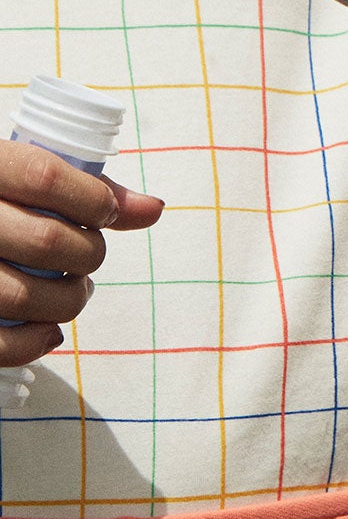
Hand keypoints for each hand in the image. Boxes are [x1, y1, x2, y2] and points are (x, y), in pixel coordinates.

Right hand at [0, 139, 163, 365]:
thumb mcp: (22, 175)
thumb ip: (83, 187)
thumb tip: (153, 209)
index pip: (46, 176)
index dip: (91, 199)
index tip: (103, 212)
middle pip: (47, 241)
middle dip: (88, 253)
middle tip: (89, 254)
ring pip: (24, 296)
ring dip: (69, 300)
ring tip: (74, 288)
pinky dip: (33, 343)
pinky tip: (47, 329)